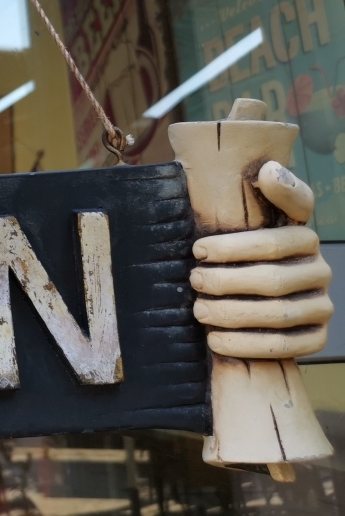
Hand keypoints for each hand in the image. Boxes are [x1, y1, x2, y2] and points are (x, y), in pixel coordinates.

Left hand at [190, 162, 333, 358]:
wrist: (256, 296)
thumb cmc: (243, 249)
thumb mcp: (248, 219)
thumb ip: (261, 195)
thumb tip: (269, 169)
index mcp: (304, 237)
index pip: (273, 241)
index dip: (233, 247)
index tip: (197, 249)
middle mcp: (321, 269)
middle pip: (270, 280)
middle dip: (224, 282)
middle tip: (193, 281)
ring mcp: (323, 305)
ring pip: (277, 314)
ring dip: (232, 314)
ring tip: (199, 311)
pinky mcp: (317, 336)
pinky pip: (285, 346)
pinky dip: (247, 345)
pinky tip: (216, 340)